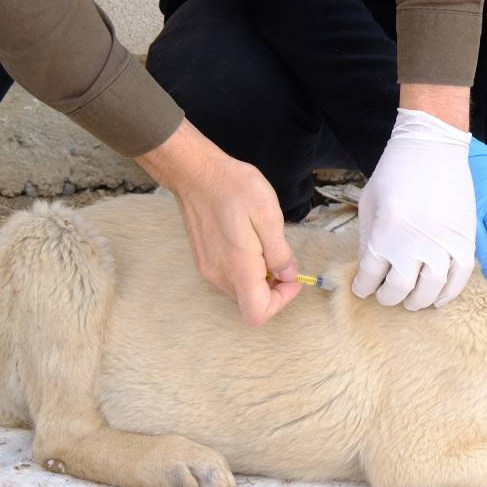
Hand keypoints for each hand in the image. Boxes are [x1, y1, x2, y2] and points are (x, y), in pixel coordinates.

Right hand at [135, 120, 301, 325]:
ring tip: (264, 244)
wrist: (196, 173)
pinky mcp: (203, 261)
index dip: (281, 301)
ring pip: (241, 291)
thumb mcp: (268, 214)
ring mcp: (208, 269)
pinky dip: (245, 269)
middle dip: (273, 288)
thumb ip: (279, 251)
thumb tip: (288, 275)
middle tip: (281, 256)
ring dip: (259, 277)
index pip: (257, 313)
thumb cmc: (233, 188)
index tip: (291, 276)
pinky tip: (249, 241)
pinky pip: (229, 278)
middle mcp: (219, 275)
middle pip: (250, 303)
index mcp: (238, 266)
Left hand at [353, 108, 475, 308]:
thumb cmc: (395, 172)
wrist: (432, 146)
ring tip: (411, 301)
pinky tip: (438, 297)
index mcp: (384, 233)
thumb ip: (367, 240)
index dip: (363, 287)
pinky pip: (459, 277)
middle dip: (388, 297)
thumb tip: (369, 272)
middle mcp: (413, 243)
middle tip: (387, 295)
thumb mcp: (369, 204)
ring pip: (430, 289)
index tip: (364, 287)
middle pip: (399, 289)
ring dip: (418, 301)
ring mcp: (442, 242)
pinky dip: (448, 292)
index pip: (370, 277)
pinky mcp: (465, 239)